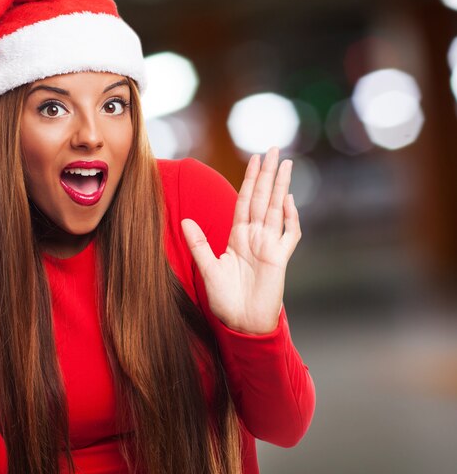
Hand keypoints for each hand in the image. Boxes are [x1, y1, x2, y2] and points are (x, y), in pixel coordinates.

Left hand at [181, 147, 300, 334]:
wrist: (242, 323)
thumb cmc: (225, 299)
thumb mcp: (207, 268)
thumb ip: (199, 244)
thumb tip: (184, 221)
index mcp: (238, 236)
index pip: (245, 201)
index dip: (250, 179)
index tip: (255, 159)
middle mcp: (255, 237)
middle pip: (263, 198)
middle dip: (268, 174)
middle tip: (275, 149)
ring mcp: (269, 246)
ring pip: (277, 209)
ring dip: (280, 186)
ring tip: (286, 164)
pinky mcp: (280, 259)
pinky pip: (288, 234)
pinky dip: (290, 217)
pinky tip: (288, 199)